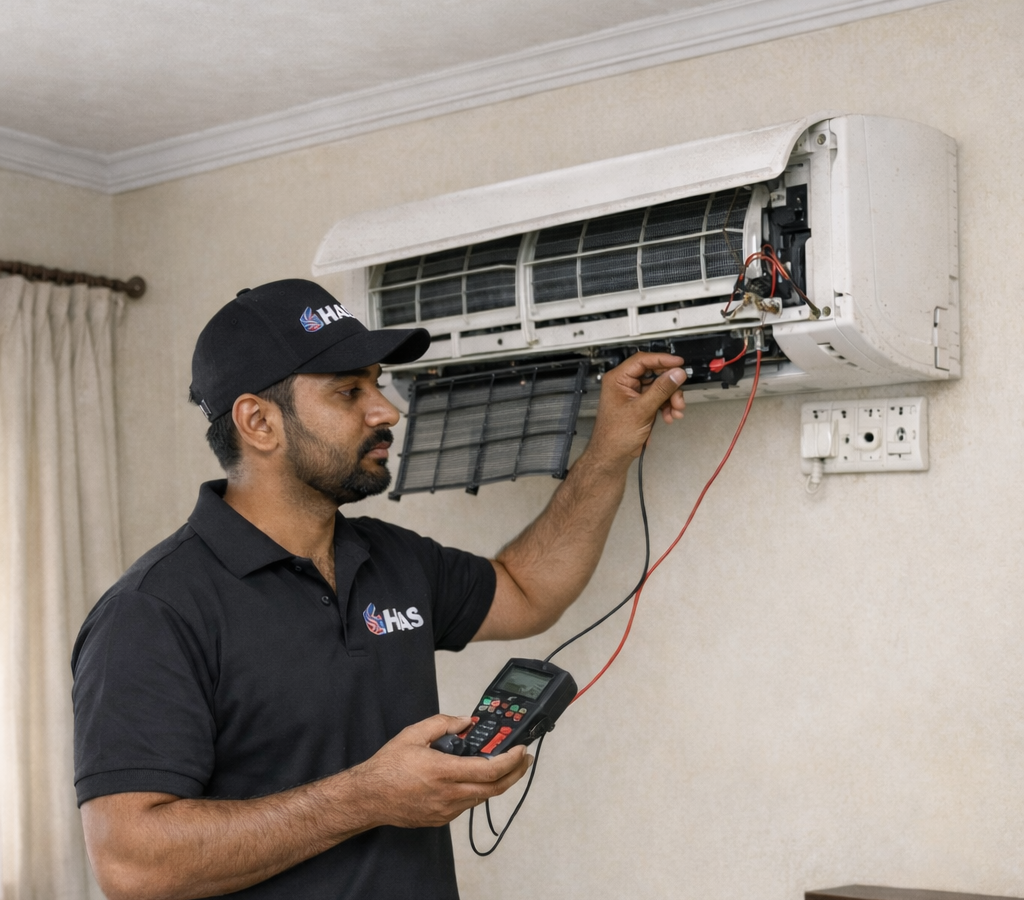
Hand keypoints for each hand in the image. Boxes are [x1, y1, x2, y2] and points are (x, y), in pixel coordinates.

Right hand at [350, 715, 532, 828]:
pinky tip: (477, 779)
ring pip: (482, 798)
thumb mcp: (413, 735)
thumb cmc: (387, 767)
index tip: (521, 751)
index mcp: (443, 771)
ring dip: (498, 782)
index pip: (489, 770)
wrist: (369, 797)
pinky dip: (478, 791)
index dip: (510, 761)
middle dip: (515, 773)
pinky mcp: (441, 818)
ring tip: (505, 766)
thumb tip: (465, 722)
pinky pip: (467, 805)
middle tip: (524, 760)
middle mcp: (448, 794)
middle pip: (494, 789)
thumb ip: (442, 724)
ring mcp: (446, 810)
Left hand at [588, 352, 685, 465]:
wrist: (613, 455)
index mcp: (618, 379)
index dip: (662, 360)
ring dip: (671, 398)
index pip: (642, 360)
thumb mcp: (642, 410)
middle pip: (654, 374)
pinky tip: (670, 416)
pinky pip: (659, 399)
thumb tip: (676, 374)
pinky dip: (667, 406)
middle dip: (670, 385)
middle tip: (679, 394)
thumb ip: (661, 390)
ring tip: (676, 410)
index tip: (679, 363)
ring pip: (660, 387)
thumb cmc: (615, 435)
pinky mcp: (642, 405)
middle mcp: (625, 384)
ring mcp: (634, 395)